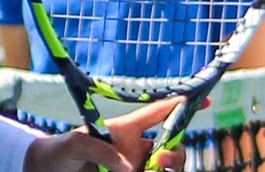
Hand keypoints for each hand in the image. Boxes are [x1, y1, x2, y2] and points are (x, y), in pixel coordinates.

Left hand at [24, 97, 188, 171]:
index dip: (179, 105)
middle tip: (160, 163)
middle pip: (171, 148)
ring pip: (165, 170)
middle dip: (175, 155)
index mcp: (125, 129)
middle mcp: (136, 150)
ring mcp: (136, 169)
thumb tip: (126, 168)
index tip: (203, 100)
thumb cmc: (61, 151)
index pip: (157, 113)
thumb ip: (100, 149)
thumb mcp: (74, 144)